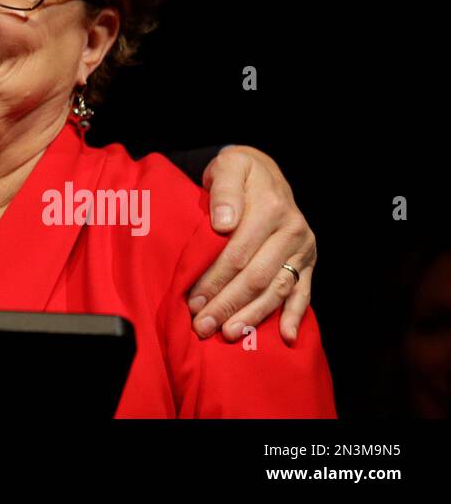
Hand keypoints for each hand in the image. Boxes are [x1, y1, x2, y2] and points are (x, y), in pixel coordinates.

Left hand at [186, 145, 315, 344]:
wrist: (265, 171)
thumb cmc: (239, 172)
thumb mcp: (229, 166)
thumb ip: (225, 191)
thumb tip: (224, 223)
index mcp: (270, 208)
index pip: (238, 253)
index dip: (215, 279)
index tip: (194, 301)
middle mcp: (292, 230)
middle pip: (257, 277)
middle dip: (228, 304)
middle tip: (204, 326)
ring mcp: (303, 248)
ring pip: (278, 289)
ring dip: (254, 315)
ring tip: (230, 333)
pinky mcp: (309, 261)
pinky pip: (304, 292)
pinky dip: (295, 315)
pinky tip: (286, 337)